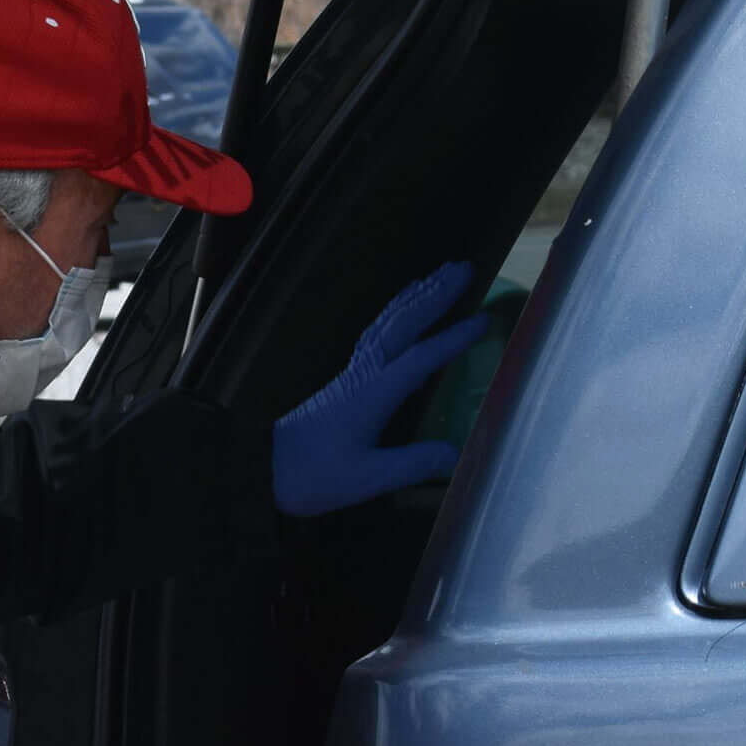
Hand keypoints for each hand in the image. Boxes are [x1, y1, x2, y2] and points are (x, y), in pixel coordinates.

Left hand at [273, 261, 489, 516]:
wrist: (260, 469)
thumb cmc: (310, 476)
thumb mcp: (365, 478)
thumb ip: (411, 465)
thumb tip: (455, 455)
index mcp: (373, 393)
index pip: (421, 357)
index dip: (453, 338)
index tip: (485, 320)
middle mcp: (363, 374)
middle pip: (403, 324)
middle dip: (435, 295)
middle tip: (464, 268)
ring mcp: (352, 374)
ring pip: (387, 324)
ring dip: (415, 297)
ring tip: (439, 274)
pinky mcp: (344, 381)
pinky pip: (375, 334)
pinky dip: (393, 315)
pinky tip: (403, 311)